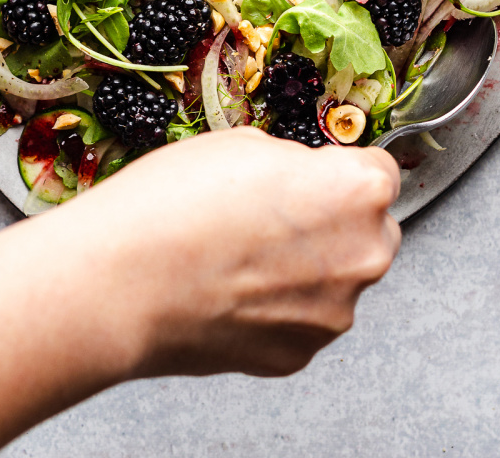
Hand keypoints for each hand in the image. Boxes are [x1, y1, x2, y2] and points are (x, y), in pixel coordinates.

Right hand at [0, 129, 399, 457]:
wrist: (120, 283)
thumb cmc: (174, 205)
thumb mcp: (244, 144)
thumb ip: (294, 164)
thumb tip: (303, 179)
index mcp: (357, 191)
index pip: (379, 170)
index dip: (339, 169)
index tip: (314, 173)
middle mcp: (363, 255)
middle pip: (370, 228)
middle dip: (334, 220)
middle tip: (274, 213)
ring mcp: (333, 314)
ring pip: (336, 279)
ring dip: (307, 267)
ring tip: (241, 254)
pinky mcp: (298, 356)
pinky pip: (303, 320)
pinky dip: (279, 308)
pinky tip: (232, 290)